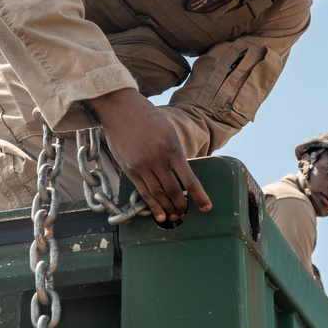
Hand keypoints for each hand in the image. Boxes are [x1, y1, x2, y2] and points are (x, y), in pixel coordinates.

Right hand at [82, 88, 211, 222]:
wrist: (120, 109)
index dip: (199, 195)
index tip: (206, 207)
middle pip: (172, 190)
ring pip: (157, 194)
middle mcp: (156, 159)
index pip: (188, 178)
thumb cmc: (148, 118)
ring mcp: (141, 165)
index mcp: (171, 148)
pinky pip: (142, 192)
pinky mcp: (128, 169)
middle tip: (187, 215)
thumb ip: (174, 154)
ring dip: (168, 209)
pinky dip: (152, 205)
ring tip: (176, 219)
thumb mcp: (169, 132)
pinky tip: (159, 215)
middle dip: (182, 205)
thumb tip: (181, 177)